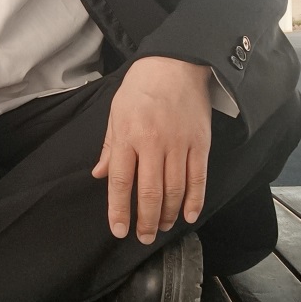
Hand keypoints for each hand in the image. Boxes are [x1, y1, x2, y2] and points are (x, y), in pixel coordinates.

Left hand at [91, 57, 211, 244]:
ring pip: (175, 190)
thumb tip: (100, 175)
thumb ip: (110, 146)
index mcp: (128, 136)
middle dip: (146, 221)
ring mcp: (179, 144)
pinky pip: (198, 178)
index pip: (122, 182)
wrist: (175, 64)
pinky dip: (195, 200)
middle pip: (150, 193)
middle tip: (143, 237)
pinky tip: (189, 215)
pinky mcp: (200, 143)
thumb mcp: (116, 113)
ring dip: (169, 214)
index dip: (120, 210)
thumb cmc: (140, 88)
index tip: (119, 230)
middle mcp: (154, 144)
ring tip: (163, 227)